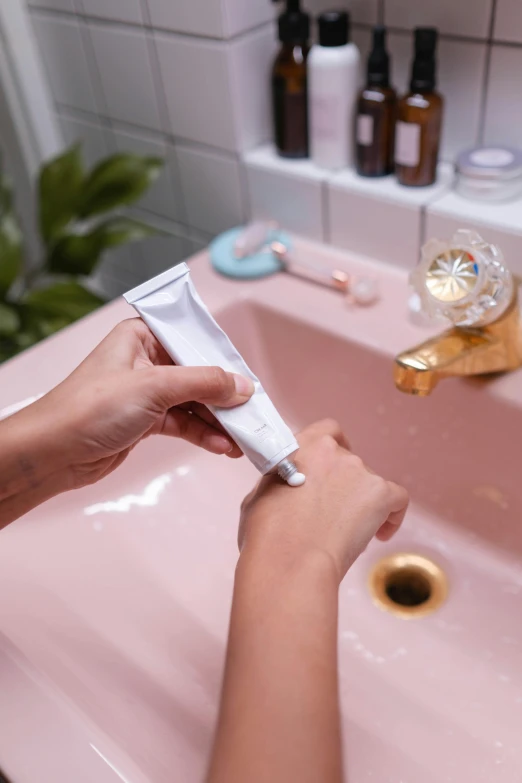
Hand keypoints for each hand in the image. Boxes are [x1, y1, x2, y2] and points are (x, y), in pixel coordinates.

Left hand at [1, 319, 253, 504]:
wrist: (53, 452)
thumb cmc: (91, 408)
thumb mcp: (154, 387)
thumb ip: (203, 383)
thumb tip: (243, 386)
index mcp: (142, 336)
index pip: (193, 341)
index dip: (222, 360)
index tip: (248, 381)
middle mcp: (145, 361)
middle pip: (197, 374)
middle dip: (224, 397)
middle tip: (252, 414)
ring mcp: (145, 393)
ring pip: (193, 402)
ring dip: (218, 421)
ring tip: (243, 438)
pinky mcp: (144, 421)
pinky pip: (183, 423)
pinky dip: (203, 434)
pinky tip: (222, 447)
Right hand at [239, 419, 408, 581]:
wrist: (289, 560)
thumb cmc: (267, 535)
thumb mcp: (259, 496)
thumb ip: (279, 482)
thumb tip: (285, 493)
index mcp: (302, 446)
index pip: (327, 432)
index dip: (330, 451)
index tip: (327, 470)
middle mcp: (333, 452)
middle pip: (347, 462)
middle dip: (342, 485)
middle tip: (332, 513)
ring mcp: (359, 470)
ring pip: (369, 483)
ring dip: (362, 502)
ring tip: (348, 532)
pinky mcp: (381, 493)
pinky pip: (396, 499)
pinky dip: (392, 515)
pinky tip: (380, 533)